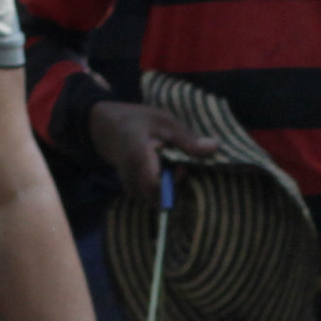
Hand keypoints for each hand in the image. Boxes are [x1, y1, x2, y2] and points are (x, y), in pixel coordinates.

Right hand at [85, 99, 217, 198]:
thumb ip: (187, 138)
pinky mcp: (131, 189)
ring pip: (153, 201)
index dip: (174, 182)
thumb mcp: (164, 121)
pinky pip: (148, 198)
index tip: (182, 166)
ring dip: (168, 189)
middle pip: (158, 199)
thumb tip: (215, 148)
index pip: (156, 187)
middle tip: (179, 167)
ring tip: (170, 169)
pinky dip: (160, 189)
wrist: (105, 127)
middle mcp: (131, 176)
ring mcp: (129, 185)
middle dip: (174, 188)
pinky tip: (163, 172)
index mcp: (139, 157)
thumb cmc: (136, 120)